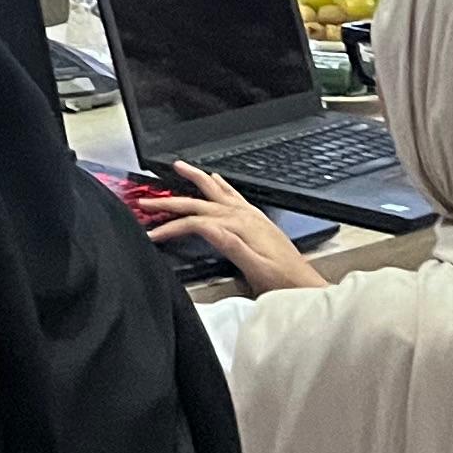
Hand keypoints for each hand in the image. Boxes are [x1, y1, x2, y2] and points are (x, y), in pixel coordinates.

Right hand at [129, 164, 330, 293]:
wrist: (305, 286)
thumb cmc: (282, 283)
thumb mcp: (255, 270)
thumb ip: (231, 246)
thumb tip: (206, 228)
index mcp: (241, 228)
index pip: (197, 222)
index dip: (171, 226)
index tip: (152, 233)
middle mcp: (245, 217)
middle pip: (201, 202)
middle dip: (171, 201)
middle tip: (146, 200)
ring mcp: (251, 216)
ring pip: (217, 191)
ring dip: (195, 178)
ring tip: (178, 166)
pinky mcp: (257, 219)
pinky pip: (233, 195)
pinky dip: (220, 185)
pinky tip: (214, 179)